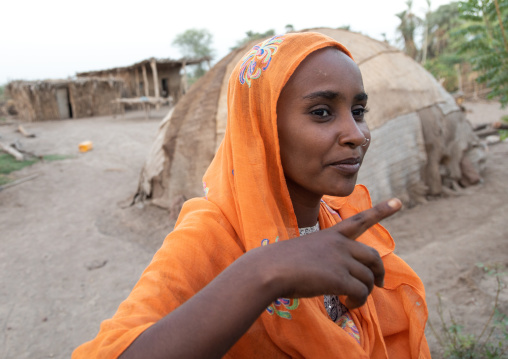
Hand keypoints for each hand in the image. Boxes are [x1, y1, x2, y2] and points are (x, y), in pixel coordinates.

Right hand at [260, 198, 401, 308]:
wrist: (270, 269)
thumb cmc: (281, 262)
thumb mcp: (305, 251)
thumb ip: (324, 258)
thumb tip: (337, 277)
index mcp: (331, 234)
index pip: (360, 220)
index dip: (381, 211)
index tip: (399, 202)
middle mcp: (340, 244)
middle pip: (373, 257)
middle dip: (379, 272)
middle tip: (378, 283)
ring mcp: (341, 260)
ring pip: (367, 279)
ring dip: (364, 292)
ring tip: (352, 300)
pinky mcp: (339, 278)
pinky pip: (361, 292)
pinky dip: (358, 301)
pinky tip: (348, 303)